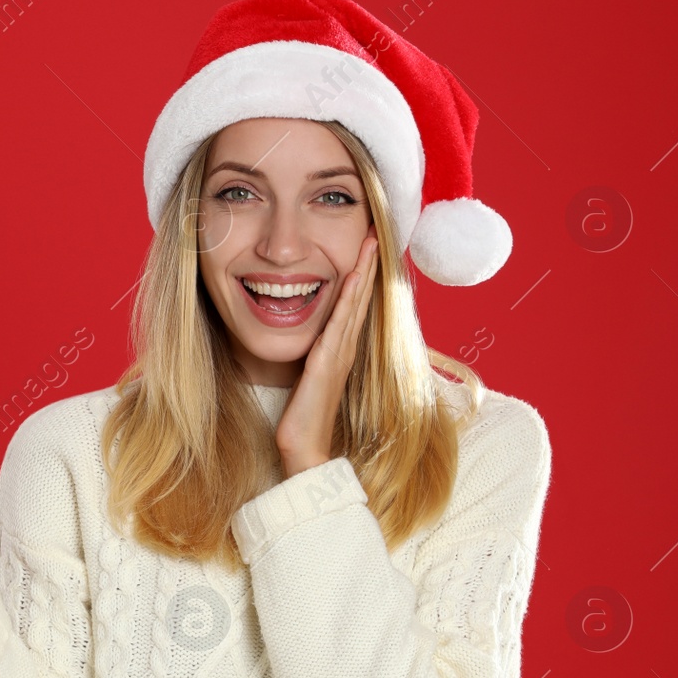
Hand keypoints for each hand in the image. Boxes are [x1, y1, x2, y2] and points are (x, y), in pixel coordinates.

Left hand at [276, 236, 378, 478]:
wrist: (304, 447)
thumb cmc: (302, 417)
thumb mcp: (307, 377)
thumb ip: (312, 356)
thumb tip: (310, 340)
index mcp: (340, 349)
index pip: (354, 304)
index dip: (362, 274)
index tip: (366, 245)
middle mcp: (345, 348)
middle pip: (361, 297)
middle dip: (369, 263)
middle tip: (376, 230)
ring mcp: (339, 354)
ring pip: (355, 304)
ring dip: (363, 271)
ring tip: (370, 241)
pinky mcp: (327, 362)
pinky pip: (339, 323)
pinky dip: (347, 299)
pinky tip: (351, 277)